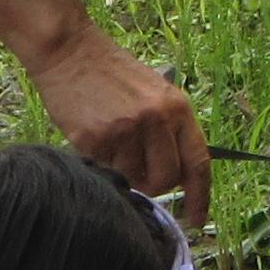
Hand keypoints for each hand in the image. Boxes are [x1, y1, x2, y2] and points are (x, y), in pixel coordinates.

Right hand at [26, 25, 211, 226]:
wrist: (70, 50)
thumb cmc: (111, 72)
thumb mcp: (154, 92)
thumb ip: (169, 129)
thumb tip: (175, 175)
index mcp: (176, 107)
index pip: (198, 162)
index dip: (200, 196)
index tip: (196, 218)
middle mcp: (155, 119)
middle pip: (166, 179)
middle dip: (154, 184)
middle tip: (139, 172)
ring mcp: (125, 130)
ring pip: (133, 178)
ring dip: (123, 170)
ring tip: (112, 140)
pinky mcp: (95, 138)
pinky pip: (105, 169)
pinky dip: (101, 160)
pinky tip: (94, 134)